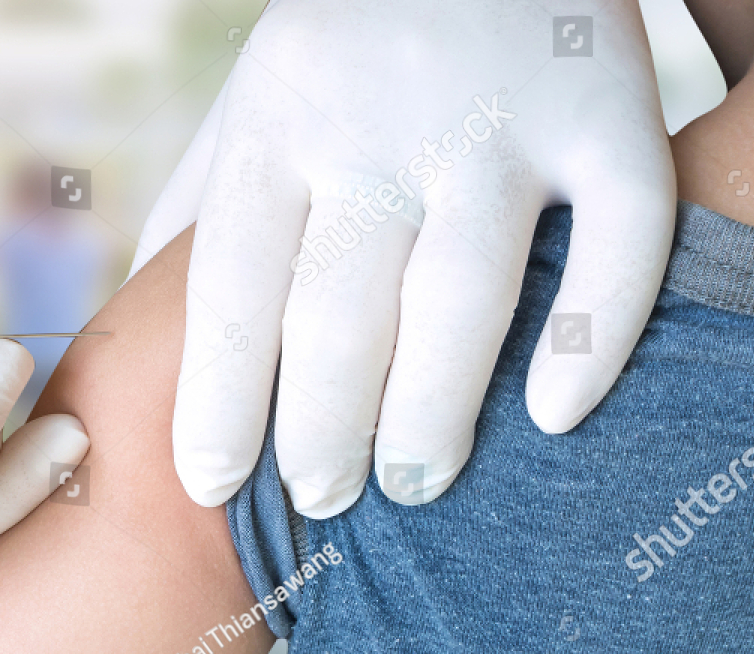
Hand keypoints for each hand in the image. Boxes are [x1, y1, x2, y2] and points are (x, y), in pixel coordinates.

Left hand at [132, 1, 673, 514]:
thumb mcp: (249, 109)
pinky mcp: (609, 114)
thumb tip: (137, 341)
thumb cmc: (344, 54)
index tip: (210, 485)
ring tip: (414, 486)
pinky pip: (617, 240)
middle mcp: (379, 124)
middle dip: (322, 429)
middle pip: (340, 311)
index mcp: (276, 124)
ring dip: (434, 413)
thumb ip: (200, 217)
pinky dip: (593, 335)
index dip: (219, 401)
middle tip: (320, 499)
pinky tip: (554, 417)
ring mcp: (500, 119)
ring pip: (463, 297)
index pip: (233, 290)